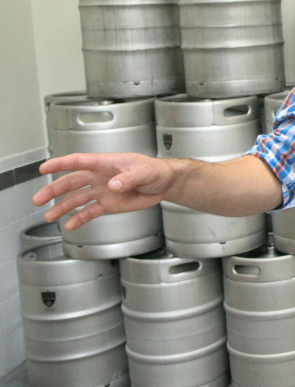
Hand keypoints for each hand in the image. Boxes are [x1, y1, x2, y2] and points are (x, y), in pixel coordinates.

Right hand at [32, 152, 174, 230]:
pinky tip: (69, 225)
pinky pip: (90, 212)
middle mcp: (100, 177)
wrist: (165, 184)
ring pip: (77, 199)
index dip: (60, 164)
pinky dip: (79, 218)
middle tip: (38, 199)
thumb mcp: (144, 171)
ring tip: (48, 216)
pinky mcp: (108, 204)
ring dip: (62, 207)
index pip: (78, 161)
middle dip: (53, 190)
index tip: (44, 168)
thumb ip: (129, 178)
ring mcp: (102, 191)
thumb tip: (112, 185)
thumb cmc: (155, 170)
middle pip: (71, 182)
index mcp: (106, 163)